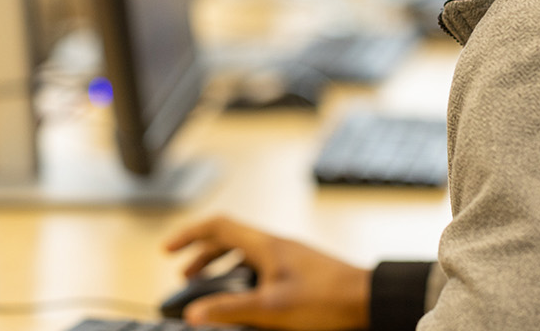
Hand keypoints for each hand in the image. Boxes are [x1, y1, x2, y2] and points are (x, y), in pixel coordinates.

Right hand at [164, 215, 370, 330]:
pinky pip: (263, 269)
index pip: (216, 226)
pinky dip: (245, 280)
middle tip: (185, 274)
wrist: (371, 300)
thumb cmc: (326, 299)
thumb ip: (229, 309)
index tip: (168, 251)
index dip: (188, 236)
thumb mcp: (271, 307)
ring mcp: (290, 258)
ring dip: (223, 269)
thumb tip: (193, 314)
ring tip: (211, 290)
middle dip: (202, 256)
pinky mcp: (301, 273)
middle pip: (228, 240)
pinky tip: (247, 301)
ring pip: (246, 256)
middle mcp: (275, 246)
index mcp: (264, 245)